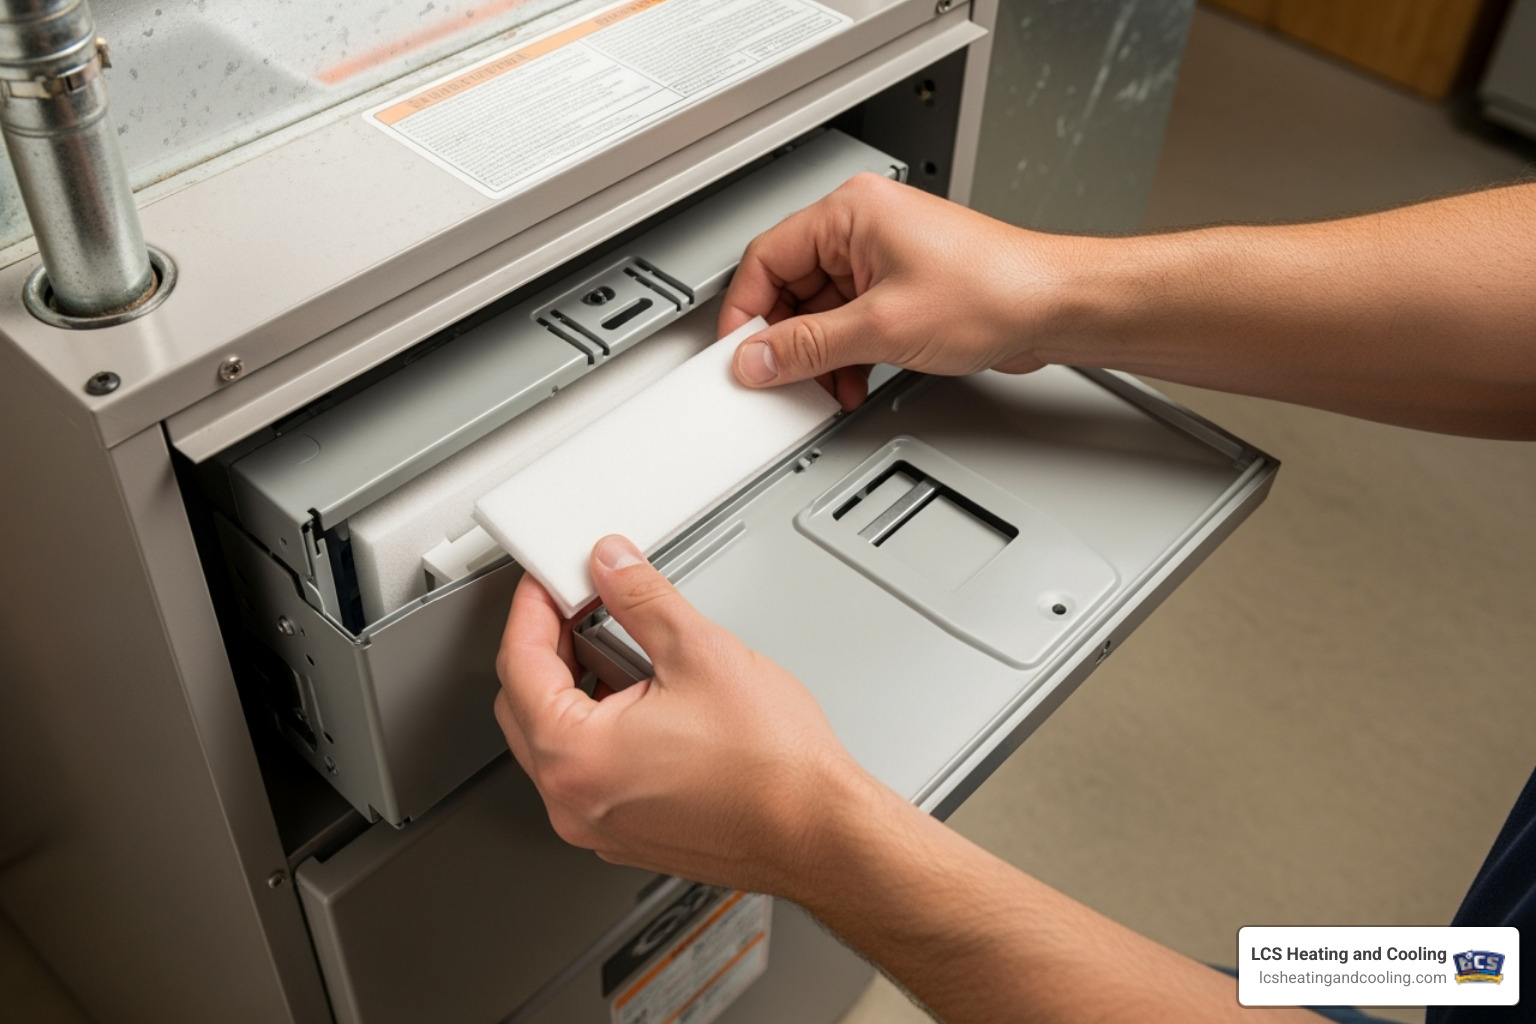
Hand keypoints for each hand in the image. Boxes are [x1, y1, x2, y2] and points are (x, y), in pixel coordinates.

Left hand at [493, 534, 876, 896]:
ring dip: (574, 689)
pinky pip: (589, 773)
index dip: (531, 609)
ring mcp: (598, 827)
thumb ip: (641, 597)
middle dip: (545, 648)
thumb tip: (612, 566)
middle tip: (578, 605)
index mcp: (574, 757)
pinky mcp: (628, 835)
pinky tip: (645, 699)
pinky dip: (599, 730)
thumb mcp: (699, 651)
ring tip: (622, 648)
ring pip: (555, 743)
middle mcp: (573, 803)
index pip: (517, 664)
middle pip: (523, 706)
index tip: (547, 582)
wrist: (820, 830)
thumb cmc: (772, 767)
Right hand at [720, 172, 1066, 408]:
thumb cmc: (994, 290)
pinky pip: (851, 321)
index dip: (746, 310)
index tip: (739, 352)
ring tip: (823, 387)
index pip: (766, 257)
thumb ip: (809, 347)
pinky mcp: (902, 287)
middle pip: (791, 286)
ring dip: (818, 354)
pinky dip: (845, 354)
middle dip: (787, 340)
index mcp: (850, 212)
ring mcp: (884, 257)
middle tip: (777, 377)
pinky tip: (850, 382)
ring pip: (821, 310)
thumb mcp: (882, 327)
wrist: (1054, 307)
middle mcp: (863, 227)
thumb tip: (758, 358)